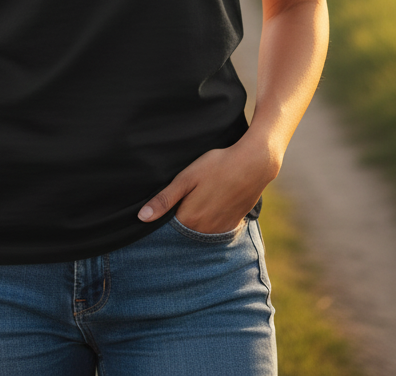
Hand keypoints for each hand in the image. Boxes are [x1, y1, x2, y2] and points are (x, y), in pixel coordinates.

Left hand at [136, 132, 280, 233]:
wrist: (254, 164)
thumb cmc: (217, 166)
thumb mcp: (186, 178)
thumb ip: (164, 199)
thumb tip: (142, 218)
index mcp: (190, 219)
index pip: (168, 227)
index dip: (164, 216)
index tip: (164, 205)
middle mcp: (205, 231)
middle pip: (184, 230)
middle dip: (180, 219)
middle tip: (185, 197)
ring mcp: (221, 229)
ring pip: (200, 231)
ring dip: (196, 222)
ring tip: (199, 199)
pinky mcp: (233, 224)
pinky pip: (216, 230)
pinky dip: (210, 222)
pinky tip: (212, 204)